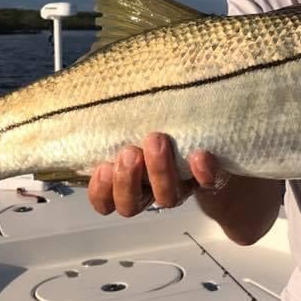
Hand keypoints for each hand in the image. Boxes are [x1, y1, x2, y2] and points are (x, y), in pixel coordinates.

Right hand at [87, 133, 221, 216]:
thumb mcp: (131, 127)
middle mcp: (151, 193)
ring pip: (166, 198)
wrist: (207, 146)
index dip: (101, 191)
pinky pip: (208, 183)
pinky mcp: (209, 180)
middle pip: (131, 204)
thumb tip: (90, 95)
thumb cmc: (156, 132)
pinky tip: (199, 155)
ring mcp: (180, 189)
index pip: (105, 201)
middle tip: (130, 153)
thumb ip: (115, 123)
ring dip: (159, 171)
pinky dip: (203, 171)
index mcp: (127, 183)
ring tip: (156, 141)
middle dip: (127, 180)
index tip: (103, 167)